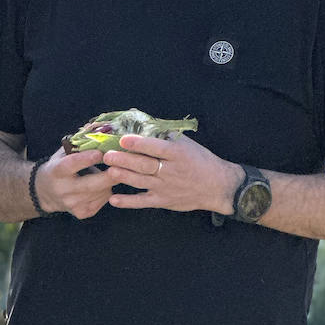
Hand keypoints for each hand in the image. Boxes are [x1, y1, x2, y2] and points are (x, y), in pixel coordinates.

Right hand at [34, 147, 121, 220]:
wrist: (45, 193)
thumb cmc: (59, 167)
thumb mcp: (63, 153)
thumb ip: (80, 143)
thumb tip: (101, 128)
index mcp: (56, 171)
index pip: (71, 165)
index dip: (86, 159)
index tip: (100, 153)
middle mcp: (63, 190)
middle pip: (91, 184)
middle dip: (109, 175)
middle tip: (123, 165)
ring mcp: (72, 204)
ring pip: (101, 192)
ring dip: (109, 182)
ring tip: (109, 173)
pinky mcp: (81, 213)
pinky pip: (102, 201)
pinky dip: (106, 192)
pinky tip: (102, 186)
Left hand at [101, 134, 240, 212]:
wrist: (217, 186)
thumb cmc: (200, 160)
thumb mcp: (187, 144)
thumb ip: (166, 134)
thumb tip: (143, 122)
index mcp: (177, 153)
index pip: (156, 147)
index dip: (139, 144)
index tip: (123, 140)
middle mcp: (170, 171)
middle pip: (144, 165)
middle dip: (124, 160)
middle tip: (107, 156)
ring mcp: (166, 187)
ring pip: (140, 181)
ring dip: (123, 176)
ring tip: (109, 171)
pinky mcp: (163, 201)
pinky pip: (143, 202)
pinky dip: (128, 202)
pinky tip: (113, 199)